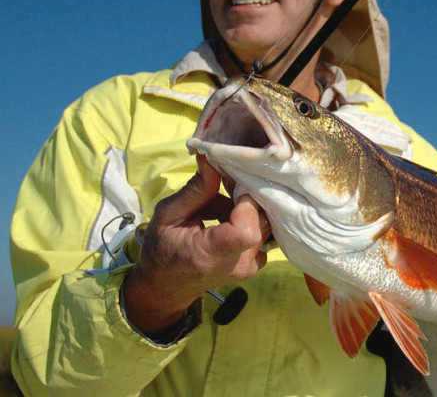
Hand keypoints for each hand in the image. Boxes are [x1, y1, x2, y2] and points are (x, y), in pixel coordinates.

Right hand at [123, 155, 270, 334]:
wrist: (166, 285)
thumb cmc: (162, 249)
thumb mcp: (168, 214)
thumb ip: (196, 189)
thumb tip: (213, 158)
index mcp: (210, 254)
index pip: (248, 230)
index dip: (246, 203)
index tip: (229, 188)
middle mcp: (237, 265)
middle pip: (263, 221)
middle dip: (248, 197)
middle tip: (225, 187)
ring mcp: (251, 267)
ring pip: (266, 222)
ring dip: (248, 207)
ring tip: (222, 204)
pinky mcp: (258, 262)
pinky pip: (265, 231)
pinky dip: (250, 218)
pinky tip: (229, 216)